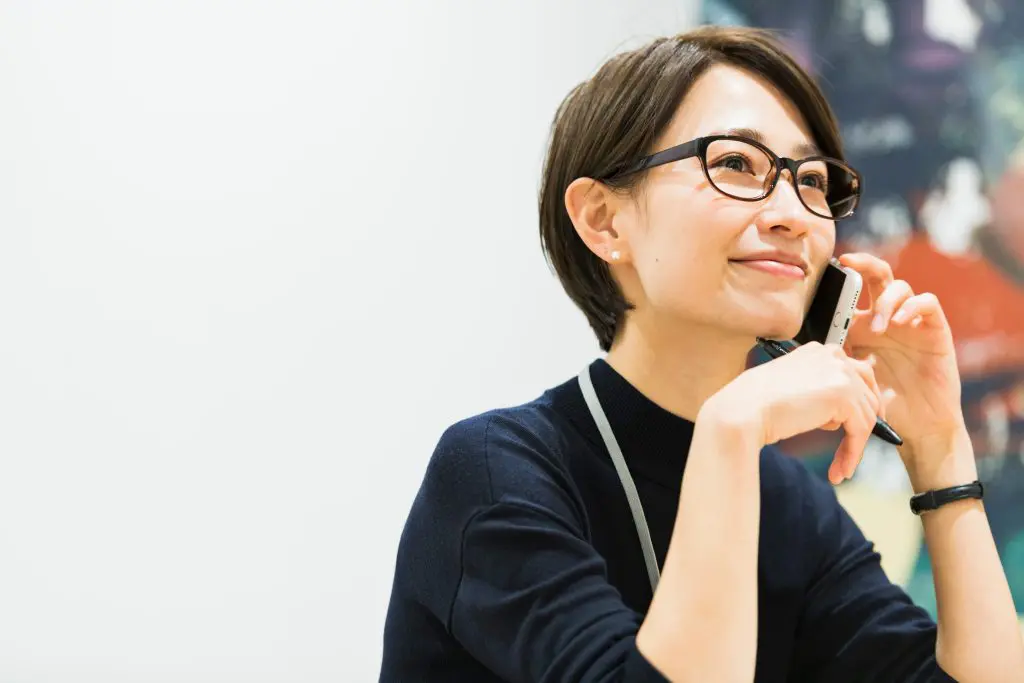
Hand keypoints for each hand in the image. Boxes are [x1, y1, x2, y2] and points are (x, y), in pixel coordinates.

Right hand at [703, 342, 888, 483]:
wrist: (743, 410)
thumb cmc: (754, 403)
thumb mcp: (793, 387)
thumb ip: (818, 391)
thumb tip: (838, 415)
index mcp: (820, 351)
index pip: (855, 373)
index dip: (861, 400)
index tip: (859, 422)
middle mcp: (834, 356)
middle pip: (868, 392)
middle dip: (866, 421)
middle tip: (857, 446)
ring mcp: (841, 373)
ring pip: (867, 414)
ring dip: (855, 445)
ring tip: (840, 467)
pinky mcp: (844, 396)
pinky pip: (861, 430)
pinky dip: (853, 453)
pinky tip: (840, 469)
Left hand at [837, 253, 965, 455]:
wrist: (914, 423)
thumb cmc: (880, 400)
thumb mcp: (850, 375)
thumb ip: (834, 355)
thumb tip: (801, 342)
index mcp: (863, 324)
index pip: (854, 290)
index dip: (842, 277)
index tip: (825, 269)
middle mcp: (888, 317)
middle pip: (878, 275)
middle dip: (865, 263)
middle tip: (849, 263)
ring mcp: (912, 321)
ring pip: (901, 287)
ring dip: (886, 301)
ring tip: (877, 326)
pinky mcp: (935, 329)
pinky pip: (927, 303)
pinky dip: (913, 306)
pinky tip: (900, 321)